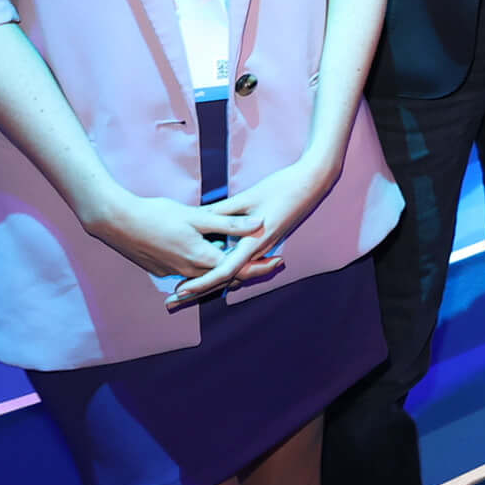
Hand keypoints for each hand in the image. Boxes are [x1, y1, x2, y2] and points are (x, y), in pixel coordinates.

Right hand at [81, 187, 262, 301]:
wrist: (117, 222)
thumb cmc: (156, 214)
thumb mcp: (196, 216)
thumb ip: (229, 222)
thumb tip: (259, 223)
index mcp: (201, 258)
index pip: (238, 269)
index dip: (259, 266)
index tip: (277, 261)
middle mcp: (189, 271)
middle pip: (226, 277)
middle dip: (250, 271)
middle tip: (271, 262)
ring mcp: (174, 273)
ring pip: (208, 276)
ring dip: (227, 271)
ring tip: (245, 259)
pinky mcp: (162, 270)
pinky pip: (191, 274)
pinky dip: (206, 270)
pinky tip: (211, 258)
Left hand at [195, 152, 342, 297]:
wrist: (312, 183)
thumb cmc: (282, 187)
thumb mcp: (248, 197)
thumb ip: (224, 212)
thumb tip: (197, 220)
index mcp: (254, 242)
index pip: (224, 270)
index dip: (201, 282)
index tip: (181, 292)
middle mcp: (258, 250)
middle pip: (226, 279)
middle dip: (199, 290)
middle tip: (172, 302)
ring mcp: (263, 247)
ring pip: (233, 273)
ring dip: (209, 282)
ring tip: (184, 290)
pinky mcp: (264, 241)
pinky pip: (241, 262)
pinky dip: (223, 269)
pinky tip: (209, 268)